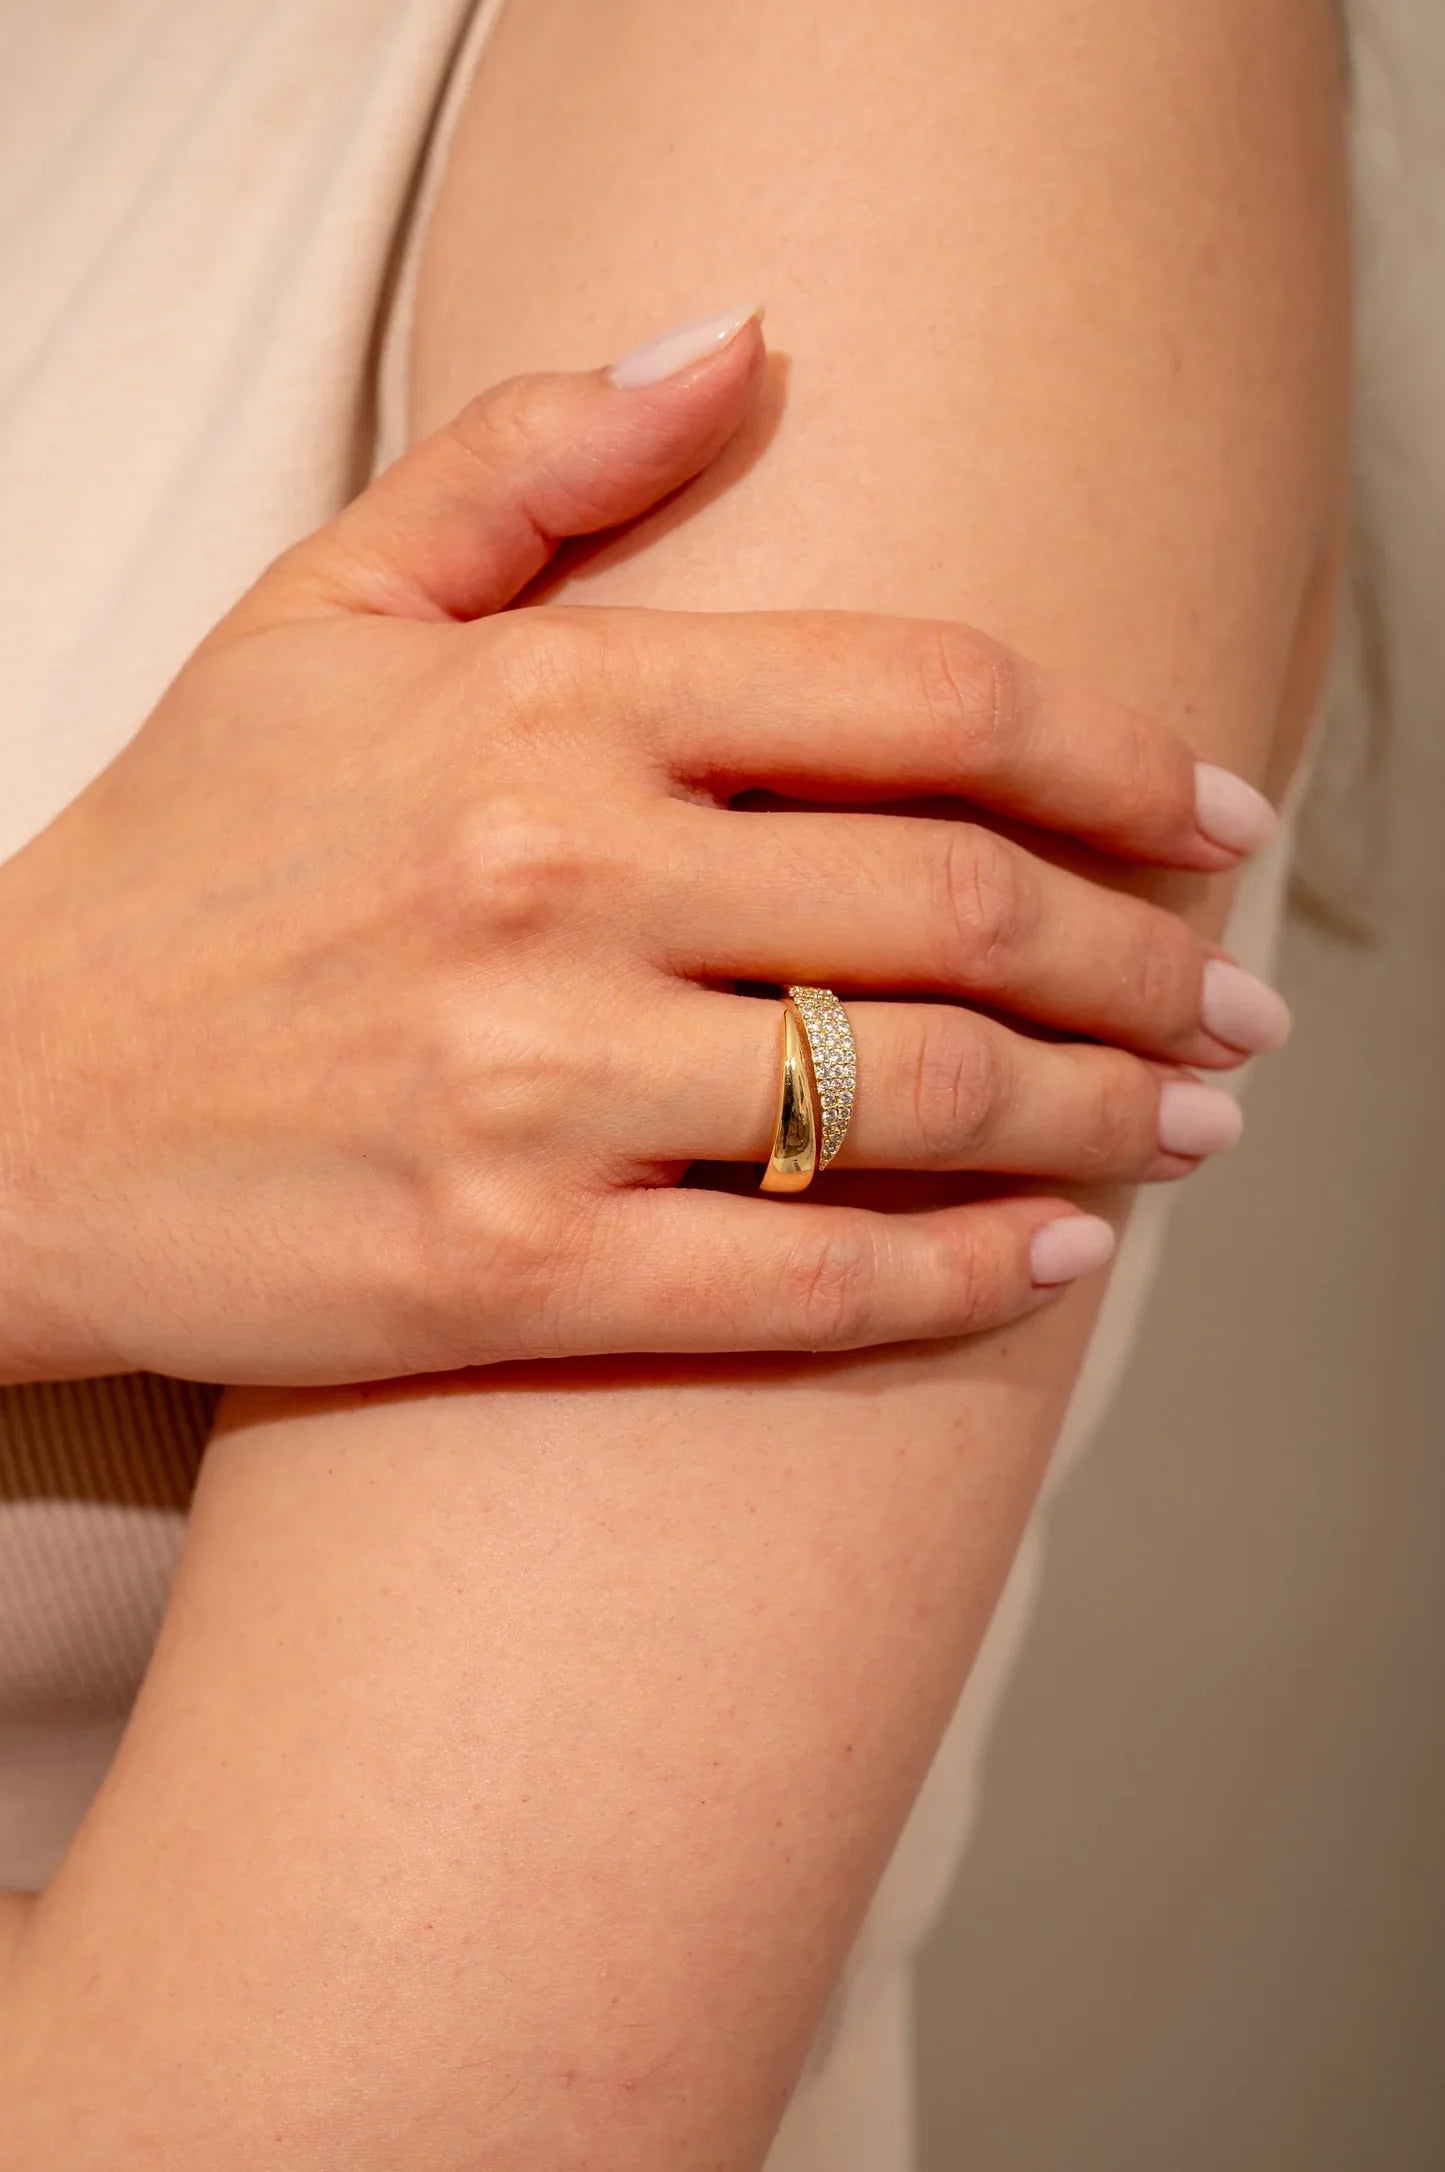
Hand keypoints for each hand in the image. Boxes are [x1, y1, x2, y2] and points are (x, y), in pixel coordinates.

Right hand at [0, 310, 1286, 1384]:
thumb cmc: (180, 863)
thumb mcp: (323, 609)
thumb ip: (533, 458)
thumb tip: (741, 333)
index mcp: (544, 704)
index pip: (918, 695)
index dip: (1112, 753)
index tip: (1212, 811)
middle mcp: (559, 882)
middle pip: (958, 901)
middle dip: (1148, 957)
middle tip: (1238, 997)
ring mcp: (535, 1088)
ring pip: (915, 1097)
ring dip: (1105, 1116)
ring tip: (1190, 1124)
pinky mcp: (508, 1269)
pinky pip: (806, 1283)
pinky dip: (962, 1278)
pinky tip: (1053, 1258)